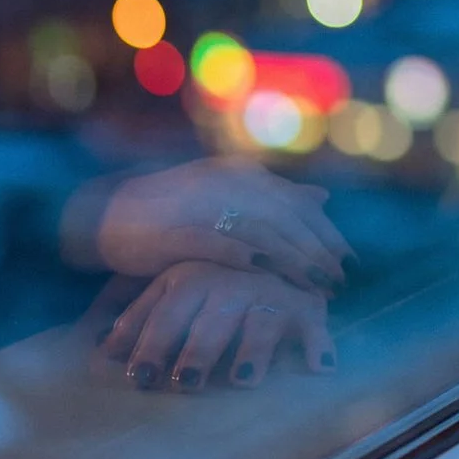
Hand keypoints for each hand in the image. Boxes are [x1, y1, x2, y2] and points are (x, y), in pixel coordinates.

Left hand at [94, 262, 333, 389]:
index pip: (167, 312)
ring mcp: (268, 295)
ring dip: (252, 351)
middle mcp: (230, 285)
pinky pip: (314, 326)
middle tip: (186, 383)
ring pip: (259, 324)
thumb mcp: (167, 288)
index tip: (139, 378)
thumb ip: (135, 315)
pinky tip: (319, 369)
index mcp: (191, 278)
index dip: (152, 343)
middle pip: (212, 321)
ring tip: (242, 380)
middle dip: (198, 352)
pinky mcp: (306, 307)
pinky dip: (319, 346)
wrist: (271, 237)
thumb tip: (95, 350)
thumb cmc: (207, 280)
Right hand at [95, 156, 353, 290]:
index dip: (325, 232)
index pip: (295, 203)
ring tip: (316, 283)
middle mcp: (226, 184)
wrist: (109, 214)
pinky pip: (216, 241)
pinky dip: (243, 256)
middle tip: (340, 278)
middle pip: (284, 217)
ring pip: (258, 230)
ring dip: (292, 258)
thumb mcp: (229, 199)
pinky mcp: (176, 229)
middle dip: (317, 249)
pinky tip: (265, 273)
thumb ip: (275, 199)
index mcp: (243, 175)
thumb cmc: (176, 212)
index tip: (349, 259)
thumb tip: (322, 199)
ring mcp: (201, 204)